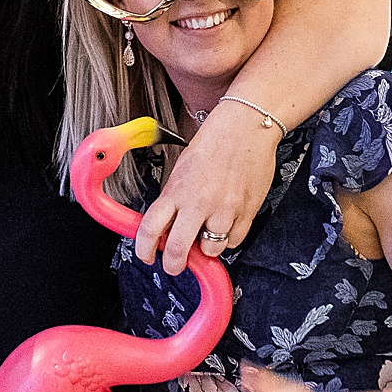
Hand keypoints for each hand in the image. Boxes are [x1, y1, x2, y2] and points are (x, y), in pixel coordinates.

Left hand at [136, 101, 276, 273]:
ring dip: (207, 246)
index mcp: (177, 190)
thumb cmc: (213, 143)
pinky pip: (234, 241)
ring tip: (208, 228)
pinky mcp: (246, 213)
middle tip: (175, 264)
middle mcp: (198, 203)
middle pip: (178, 250)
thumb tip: (166, 226)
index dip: (144, 249)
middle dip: (174, 264)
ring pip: (210, 250)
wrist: (245, 127)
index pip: (150, 228)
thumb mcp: (181, 169)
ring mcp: (224, 210)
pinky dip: (229, 237)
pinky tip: (227, 220)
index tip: (147, 256)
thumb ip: (174, 199)